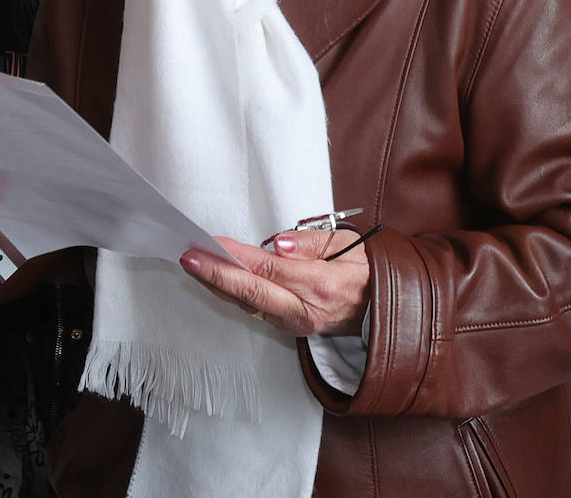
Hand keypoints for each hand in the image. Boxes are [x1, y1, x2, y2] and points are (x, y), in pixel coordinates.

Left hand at [179, 228, 371, 336]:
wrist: (381, 309)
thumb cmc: (365, 271)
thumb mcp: (349, 244)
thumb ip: (312, 242)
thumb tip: (279, 244)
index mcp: (322, 285)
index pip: (269, 269)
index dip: (238, 257)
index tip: (214, 242)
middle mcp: (305, 310)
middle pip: (251, 293)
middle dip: (216, 274)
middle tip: (189, 257)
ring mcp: (295, 323)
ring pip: (248, 304)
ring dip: (217, 284)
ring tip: (193, 263)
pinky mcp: (288, 328)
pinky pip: (254, 310)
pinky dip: (231, 294)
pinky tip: (214, 279)